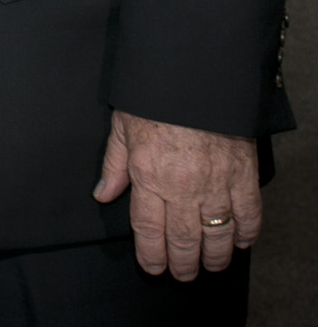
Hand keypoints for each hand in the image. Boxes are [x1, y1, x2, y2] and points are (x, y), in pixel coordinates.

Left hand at [94, 109, 260, 278]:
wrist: (195, 76)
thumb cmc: (155, 98)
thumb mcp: (122, 126)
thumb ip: (114, 164)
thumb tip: (103, 193)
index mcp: (149, 175)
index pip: (148, 229)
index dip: (151, 254)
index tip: (153, 267)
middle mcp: (182, 186)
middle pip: (183, 240)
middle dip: (182, 264)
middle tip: (181, 274)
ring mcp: (216, 184)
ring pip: (217, 235)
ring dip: (214, 257)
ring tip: (209, 266)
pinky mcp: (243, 176)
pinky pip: (248, 215)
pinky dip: (246, 233)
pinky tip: (239, 242)